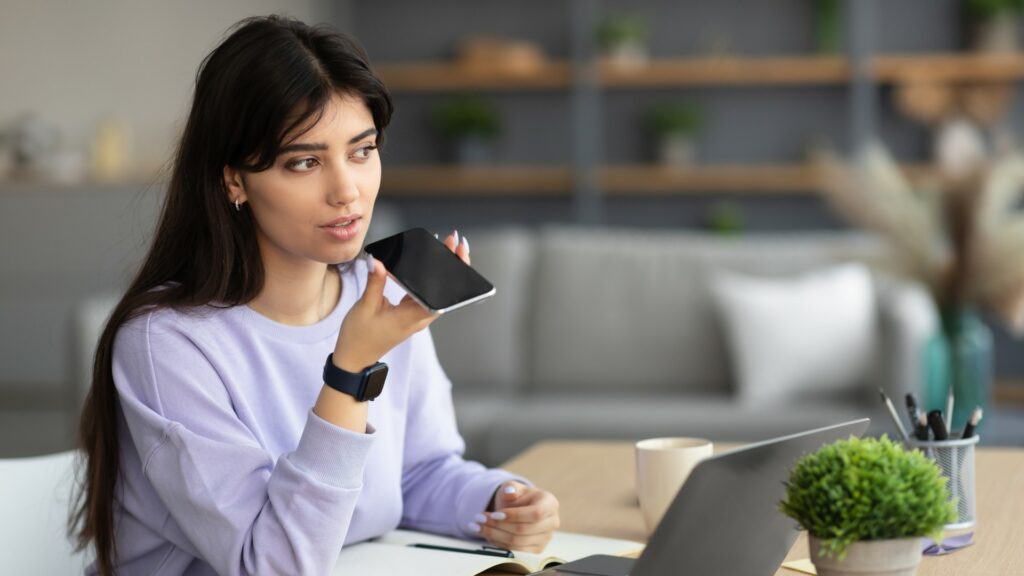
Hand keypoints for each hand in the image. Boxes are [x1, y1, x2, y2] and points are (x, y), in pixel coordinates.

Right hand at [332, 231, 468, 370]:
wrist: (354, 359)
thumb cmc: (359, 338)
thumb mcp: (365, 307)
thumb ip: (375, 282)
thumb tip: (377, 260)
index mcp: (412, 317)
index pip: (441, 294)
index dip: (452, 272)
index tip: (457, 254)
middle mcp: (419, 318)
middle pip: (443, 290)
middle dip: (451, 265)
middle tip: (453, 241)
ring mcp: (415, 317)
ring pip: (435, 292)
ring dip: (440, 271)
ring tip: (444, 247)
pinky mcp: (409, 316)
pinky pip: (423, 295)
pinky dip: (427, 279)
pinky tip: (426, 264)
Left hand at [474, 480, 559, 553]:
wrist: (520, 509)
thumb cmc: (517, 496)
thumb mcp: (512, 487)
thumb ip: (510, 488)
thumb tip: (509, 491)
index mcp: (550, 503)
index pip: (535, 513)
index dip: (514, 515)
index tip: (494, 514)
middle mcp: (552, 522)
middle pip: (524, 530)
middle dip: (498, 525)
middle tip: (479, 519)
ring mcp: (546, 539)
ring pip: (517, 543)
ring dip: (494, 535)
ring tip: (477, 526)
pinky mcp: (537, 551)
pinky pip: (515, 551)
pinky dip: (498, 543)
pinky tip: (486, 534)